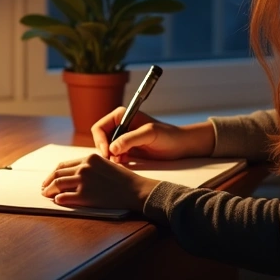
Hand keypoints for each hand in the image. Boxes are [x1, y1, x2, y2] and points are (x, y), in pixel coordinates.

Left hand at [40, 153, 159, 210]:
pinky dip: (58, 199)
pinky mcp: (85, 196)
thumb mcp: (106, 164)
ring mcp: (83, 181)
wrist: (134, 190)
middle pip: (58, 173)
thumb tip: (74, 174)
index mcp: (89, 158)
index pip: (64, 164)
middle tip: (44, 188)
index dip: (54, 172)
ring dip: (49, 190)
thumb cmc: (123, 179)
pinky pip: (64, 197)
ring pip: (57, 184)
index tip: (50, 178)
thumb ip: (90, 166)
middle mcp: (84, 167)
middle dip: (48, 181)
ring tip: (46, 195)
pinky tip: (57, 200)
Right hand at [91, 107, 214, 162]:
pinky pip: (114, 156)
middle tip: (114, 161)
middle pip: (100, 139)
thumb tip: (112, 148)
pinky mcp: (127, 150)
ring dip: (110, 157)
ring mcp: (123, 138)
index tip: (108, 153)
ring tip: (121, 162)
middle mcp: (120, 126)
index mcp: (121, 116)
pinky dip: (116, 161)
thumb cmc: (167, 135)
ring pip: (106, 149)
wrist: (180, 145)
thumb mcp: (149, 134)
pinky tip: (124, 163)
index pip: (99, 127)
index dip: (100, 141)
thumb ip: (130, 139)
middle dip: (105, 150)